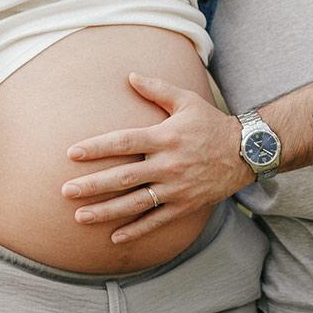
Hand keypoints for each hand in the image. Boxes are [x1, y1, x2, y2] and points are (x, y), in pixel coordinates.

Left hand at [63, 73, 255, 242]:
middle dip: (93, 185)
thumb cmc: (211, 123)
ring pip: (136, 203)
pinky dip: (136, 230)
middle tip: (66, 191)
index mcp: (164, 137)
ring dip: (106, 211)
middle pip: (124, 177)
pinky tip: (114, 237)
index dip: (97, 148)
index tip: (72, 153)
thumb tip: (130, 75)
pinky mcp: (185, 204)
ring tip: (80, 217)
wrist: (246, 152)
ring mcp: (176, 187)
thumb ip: (157, 89)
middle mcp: (168, 164)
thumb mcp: (187, 100)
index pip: (124, 142)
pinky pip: (157, 220)